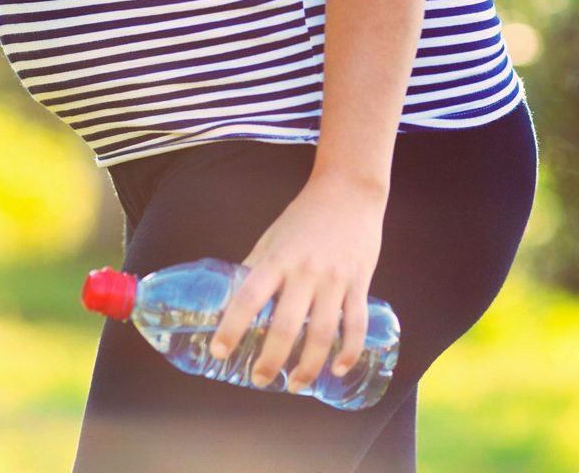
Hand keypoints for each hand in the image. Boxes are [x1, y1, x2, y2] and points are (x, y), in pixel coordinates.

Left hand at [209, 169, 387, 391]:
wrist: (349, 193)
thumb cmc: (304, 217)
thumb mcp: (271, 238)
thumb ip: (257, 269)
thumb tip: (234, 302)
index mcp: (277, 259)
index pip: (248, 299)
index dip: (231, 327)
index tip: (219, 351)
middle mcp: (305, 272)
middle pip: (285, 326)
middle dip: (270, 360)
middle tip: (259, 380)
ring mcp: (335, 280)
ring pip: (322, 334)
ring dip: (308, 366)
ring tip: (295, 384)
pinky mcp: (360, 284)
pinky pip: (355, 325)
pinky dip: (348, 352)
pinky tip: (337, 369)